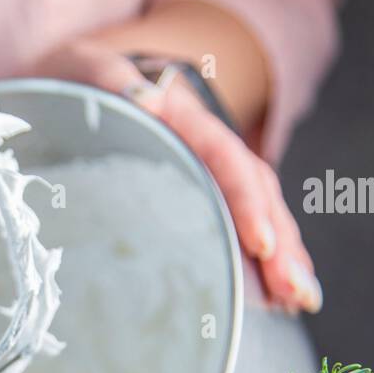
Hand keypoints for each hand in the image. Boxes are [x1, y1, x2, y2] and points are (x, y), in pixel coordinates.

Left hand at [33, 39, 321, 312]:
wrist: (72, 81)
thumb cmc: (71, 84)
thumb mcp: (82, 72)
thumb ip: (110, 80)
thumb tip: (147, 100)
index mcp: (180, 115)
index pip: (223, 156)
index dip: (243, 199)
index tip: (259, 243)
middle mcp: (205, 140)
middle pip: (254, 190)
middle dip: (279, 243)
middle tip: (296, 293)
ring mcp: (207, 167)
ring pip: (258, 209)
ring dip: (283, 255)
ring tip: (302, 300)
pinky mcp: (201, 191)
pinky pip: (242, 223)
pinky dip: (266, 257)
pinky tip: (280, 295)